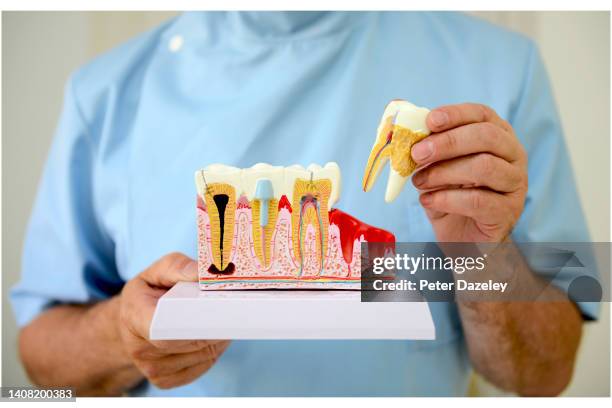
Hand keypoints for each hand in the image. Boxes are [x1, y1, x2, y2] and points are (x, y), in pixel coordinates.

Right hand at [118, 253, 229, 388]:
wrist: (131, 322)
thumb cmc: (150, 292)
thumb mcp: (158, 271)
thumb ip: (179, 267)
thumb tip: (204, 273)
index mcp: (134, 315)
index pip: (163, 325)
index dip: (192, 319)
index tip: (216, 308)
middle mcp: (138, 347)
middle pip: (189, 341)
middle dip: (215, 326)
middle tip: (233, 310)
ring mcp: (151, 368)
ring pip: (201, 355)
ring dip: (219, 338)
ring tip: (222, 320)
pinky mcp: (164, 380)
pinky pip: (201, 367)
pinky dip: (214, 352)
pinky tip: (213, 337)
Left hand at [411, 103, 527, 241]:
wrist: (466, 240)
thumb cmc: (452, 197)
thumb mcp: (437, 169)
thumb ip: (427, 149)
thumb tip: (403, 131)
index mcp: (498, 137)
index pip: (482, 114)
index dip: (456, 114)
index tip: (429, 121)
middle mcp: (513, 156)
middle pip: (486, 137)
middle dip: (448, 142)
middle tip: (417, 153)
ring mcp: (515, 184)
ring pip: (484, 167)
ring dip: (443, 172)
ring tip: (419, 182)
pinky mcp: (508, 212)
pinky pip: (478, 201)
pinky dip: (447, 199)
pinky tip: (428, 201)